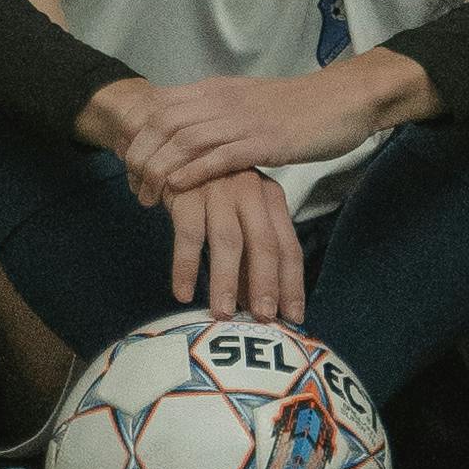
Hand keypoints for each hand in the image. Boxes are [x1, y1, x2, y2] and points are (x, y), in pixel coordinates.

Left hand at [104, 70, 381, 203]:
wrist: (342, 99)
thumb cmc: (295, 107)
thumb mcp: (244, 104)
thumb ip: (214, 115)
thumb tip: (182, 136)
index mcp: (216, 89)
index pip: (158, 107)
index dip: (136, 136)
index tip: (127, 165)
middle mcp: (223, 100)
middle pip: (162, 124)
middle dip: (140, 157)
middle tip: (135, 189)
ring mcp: (244, 119)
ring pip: (185, 140)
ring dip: (160, 170)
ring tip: (149, 198)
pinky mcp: (266, 141)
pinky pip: (221, 155)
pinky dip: (194, 171)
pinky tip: (179, 188)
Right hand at [170, 166, 306, 325]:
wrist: (176, 150)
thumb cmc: (214, 190)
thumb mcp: (241, 215)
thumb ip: (251, 256)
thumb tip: (259, 306)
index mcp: (271, 198)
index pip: (288, 246)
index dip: (291, 283)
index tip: (293, 316)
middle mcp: (250, 192)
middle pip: (264, 243)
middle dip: (265, 284)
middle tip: (263, 318)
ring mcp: (219, 190)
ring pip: (227, 241)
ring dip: (225, 280)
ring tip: (223, 314)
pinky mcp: (186, 192)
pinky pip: (187, 235)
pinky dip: (185, 266)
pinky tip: (183, 294)